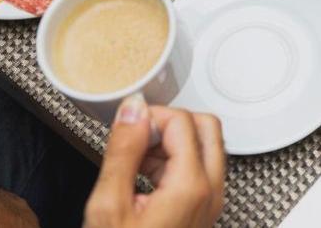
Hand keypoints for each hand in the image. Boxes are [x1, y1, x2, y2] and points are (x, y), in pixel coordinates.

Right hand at [84, 95, 224, 227]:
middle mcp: (211, 192)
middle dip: (169, 123)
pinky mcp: (204, 211)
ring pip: (206, 146)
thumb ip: (123, 150)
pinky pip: (200, 169)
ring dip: (172, 143)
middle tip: (136, 140)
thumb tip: (133, 109)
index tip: (127, 129)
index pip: (182, 119)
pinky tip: (143, 180)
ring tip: (134, 165)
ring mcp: (211, 203)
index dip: (150, 117)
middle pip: (206, 126)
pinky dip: (175, 162)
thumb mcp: (109, 205)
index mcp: (191, 186)